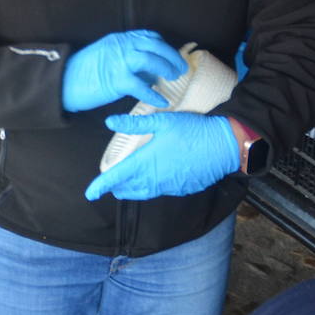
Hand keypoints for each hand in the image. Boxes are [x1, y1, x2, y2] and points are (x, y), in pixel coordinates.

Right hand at [61, 30, 186, 111]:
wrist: (62, 83)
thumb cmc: (82, 72)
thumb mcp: (105, 56)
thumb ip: (126, 58)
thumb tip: (149, 70)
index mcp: (118, 39)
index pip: (148, 36)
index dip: (163, 46)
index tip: (170, 55)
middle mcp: (120, 46)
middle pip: (155, 46)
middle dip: (172, 56)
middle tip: (181, 68)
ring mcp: (119, 62)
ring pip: (151, 60)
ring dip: (167, 69)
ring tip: (174, 79)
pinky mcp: (116, 80)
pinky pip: (142, 86)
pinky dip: (154, 94)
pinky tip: (162, 101)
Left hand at [84, 113, 239, 200]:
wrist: (225, 146)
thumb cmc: (193, 130)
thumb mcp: (162, 121)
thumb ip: (134, 124)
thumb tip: (110, 122)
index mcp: (146, 162)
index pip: (116, 178)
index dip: (100, 186)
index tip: (90, 193)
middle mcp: (155, 179)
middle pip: (128, 189)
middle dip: (116, 188)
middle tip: (109, 183)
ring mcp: (170, 186)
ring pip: (144, 193)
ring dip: (133, 189)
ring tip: (126, 184)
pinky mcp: (182, 189)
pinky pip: (161, 192)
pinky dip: (151, 188)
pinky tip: (154, 179)